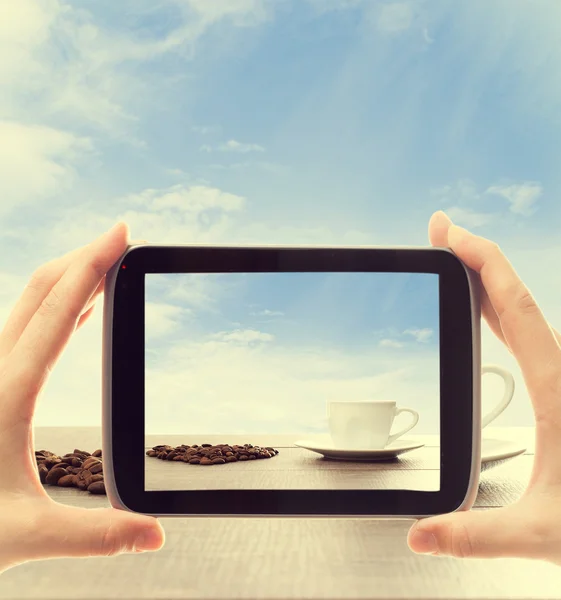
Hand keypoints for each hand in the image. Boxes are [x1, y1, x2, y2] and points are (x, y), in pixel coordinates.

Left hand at [0, 223, 163, 573]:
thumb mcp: (28, 536)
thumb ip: (98, 537)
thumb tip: (156, 536)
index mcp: (6, 395)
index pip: (58, 313)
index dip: (93, 267)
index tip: (121, 234)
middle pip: (39, 292)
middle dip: (83, 258)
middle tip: (122, 238)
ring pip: (26, 305)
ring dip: (69, 278)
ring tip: (106, 266)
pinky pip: (22, 326)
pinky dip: (55, 306)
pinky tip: (76, 312)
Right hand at [407, 211, 560, 564]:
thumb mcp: (541, 534)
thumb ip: (474, 536)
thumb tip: (420, 534)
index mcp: (557, 388)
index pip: (511, 307)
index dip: (478, 261)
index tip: (448, 233)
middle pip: (516, 298)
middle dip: (476, 258)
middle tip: (442, 235)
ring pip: (527, 314)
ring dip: (491, 282)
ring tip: (457, 266)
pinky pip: (532, 335)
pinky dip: (504, 311)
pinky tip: (492, 318)